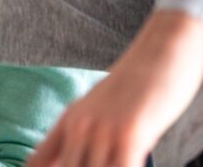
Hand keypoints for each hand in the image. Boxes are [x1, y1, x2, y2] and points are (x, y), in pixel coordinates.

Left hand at [27, 10, 202, 166]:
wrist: (165, 46)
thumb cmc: (141, 84)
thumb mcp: (104, 110)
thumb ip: (87, 136)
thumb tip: (78, 158)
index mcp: (68, 121)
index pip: (37, 164)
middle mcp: (79, 127)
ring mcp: (102, 130)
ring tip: (119, 165)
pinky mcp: (130, 134)